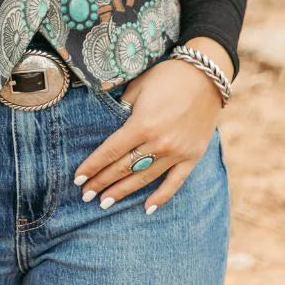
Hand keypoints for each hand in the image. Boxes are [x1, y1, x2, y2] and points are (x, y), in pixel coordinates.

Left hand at [73, 57, 223, 213]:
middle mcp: (158, 143)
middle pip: (123, 168)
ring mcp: (177, 153)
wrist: (206, 76)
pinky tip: (147, 208)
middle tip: (85, 195)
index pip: (110, 151)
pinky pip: (175, 183)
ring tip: (105, 203)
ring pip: (144, 178)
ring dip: (123, 192)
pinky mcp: (192, 157)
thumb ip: (122, 107)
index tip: (78, 179)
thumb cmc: (167, 77)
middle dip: (102, 182)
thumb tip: (108, 123)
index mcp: (141, 125)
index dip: (93, 166)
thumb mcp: (138, 86)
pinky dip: (161, 197)